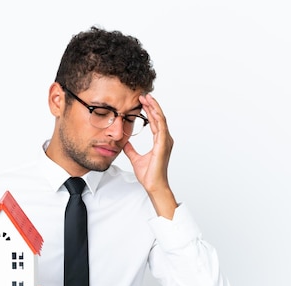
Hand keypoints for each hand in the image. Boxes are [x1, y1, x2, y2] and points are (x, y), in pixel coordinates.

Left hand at [123, 94, 177, 217]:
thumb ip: (131, 149)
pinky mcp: (163, 145)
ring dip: (154, 108)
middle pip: (158, 117)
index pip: (154, 122)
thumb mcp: (135, 158)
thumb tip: (125, 143)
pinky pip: (161, 128)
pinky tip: (152, 110)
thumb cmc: (148, 175)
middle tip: (144, 95)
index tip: (142, 102)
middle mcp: (164, 140)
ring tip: (147, 97)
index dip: (149, 111)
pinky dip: (157, 117)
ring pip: (161, 119)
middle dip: (152, 105)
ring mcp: (165, 142)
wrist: (153, 185)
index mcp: (159, 141)